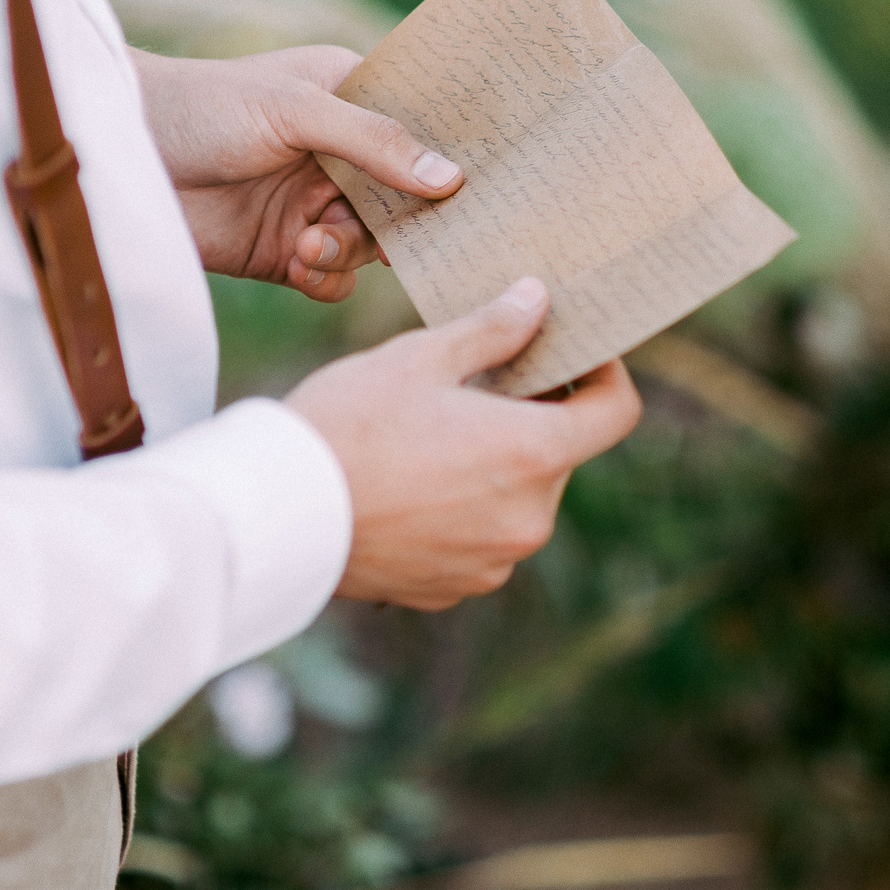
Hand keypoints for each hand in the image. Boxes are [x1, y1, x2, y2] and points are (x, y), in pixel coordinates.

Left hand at [133, 47, 462, 302]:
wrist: (117, 155)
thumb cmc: (203, 105)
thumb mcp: (294, 111)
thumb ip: (373, 142)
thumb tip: (451, 178)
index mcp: (352, 100)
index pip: (422, 131)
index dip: (451, 159)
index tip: (482, 188)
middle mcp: (341, 155)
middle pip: (407, 199)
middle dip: (401, 220)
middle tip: (389, 231)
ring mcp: (313, 204)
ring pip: (372, 244)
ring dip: (349, 250)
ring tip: (310, 241)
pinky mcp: (284, 252)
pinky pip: (335, 280)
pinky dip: (327, 279)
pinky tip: (299, 263)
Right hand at [288, 277, 642, 609]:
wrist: (272, 516)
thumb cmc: (346, 424)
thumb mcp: (419, 358)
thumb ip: (493, 330)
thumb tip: (538, 299)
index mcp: (533, 454)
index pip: (616, 414)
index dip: (606, 376)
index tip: (575, 354)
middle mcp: (528, 519)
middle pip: (561, 453)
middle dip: (532, 415)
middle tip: (478, 384)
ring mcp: (493, 562)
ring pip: (519, 498)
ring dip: (496, 464)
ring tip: (434, 435)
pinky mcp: (455, 590)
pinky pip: (481, 538)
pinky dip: (464, 509)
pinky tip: (410, 483)